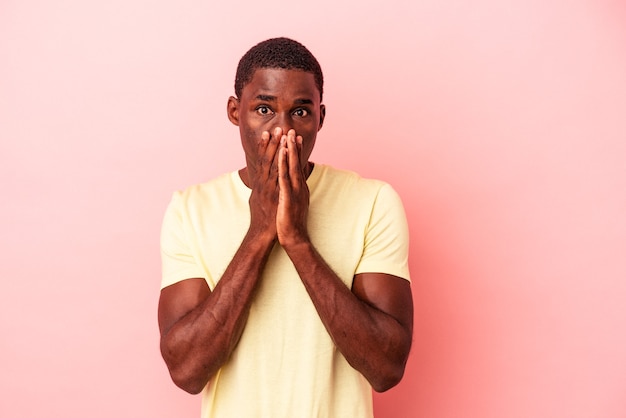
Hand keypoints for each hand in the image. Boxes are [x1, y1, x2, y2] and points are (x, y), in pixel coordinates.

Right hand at [247, 127, 282, 240]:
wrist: (262, 233)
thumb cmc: (263, 219)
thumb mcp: (258, 200)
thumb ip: (260, 189)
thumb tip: (261, 181)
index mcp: (260, 183)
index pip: (262, 161)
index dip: (264, 147)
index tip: (267, 133)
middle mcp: (263, 183)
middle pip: (267, 159)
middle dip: (271, 143)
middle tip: (275, 128)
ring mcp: (268, 188)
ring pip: (272, 164)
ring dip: (276, 148)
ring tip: (280, 135)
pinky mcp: (275, 194)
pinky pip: (279, 175)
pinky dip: (281, 163)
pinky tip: (284, 154)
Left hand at [277, 129, 309, 247]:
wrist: (294, 238)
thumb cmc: (290, 223)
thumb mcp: (293, 204)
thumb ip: (292, 193)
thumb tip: (291, 186)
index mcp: (299, 188)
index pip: (298, 166)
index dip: (297, 151)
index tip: (295, 138)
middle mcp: (298, 187)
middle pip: (296, 163)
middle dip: (294, 146)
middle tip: (292, 130)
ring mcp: (294, 191)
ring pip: (291, 166)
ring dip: (289, 150)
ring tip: (287, 136)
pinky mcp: (287, 196)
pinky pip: (284, 177)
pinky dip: (283, 164)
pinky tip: (281, 153)